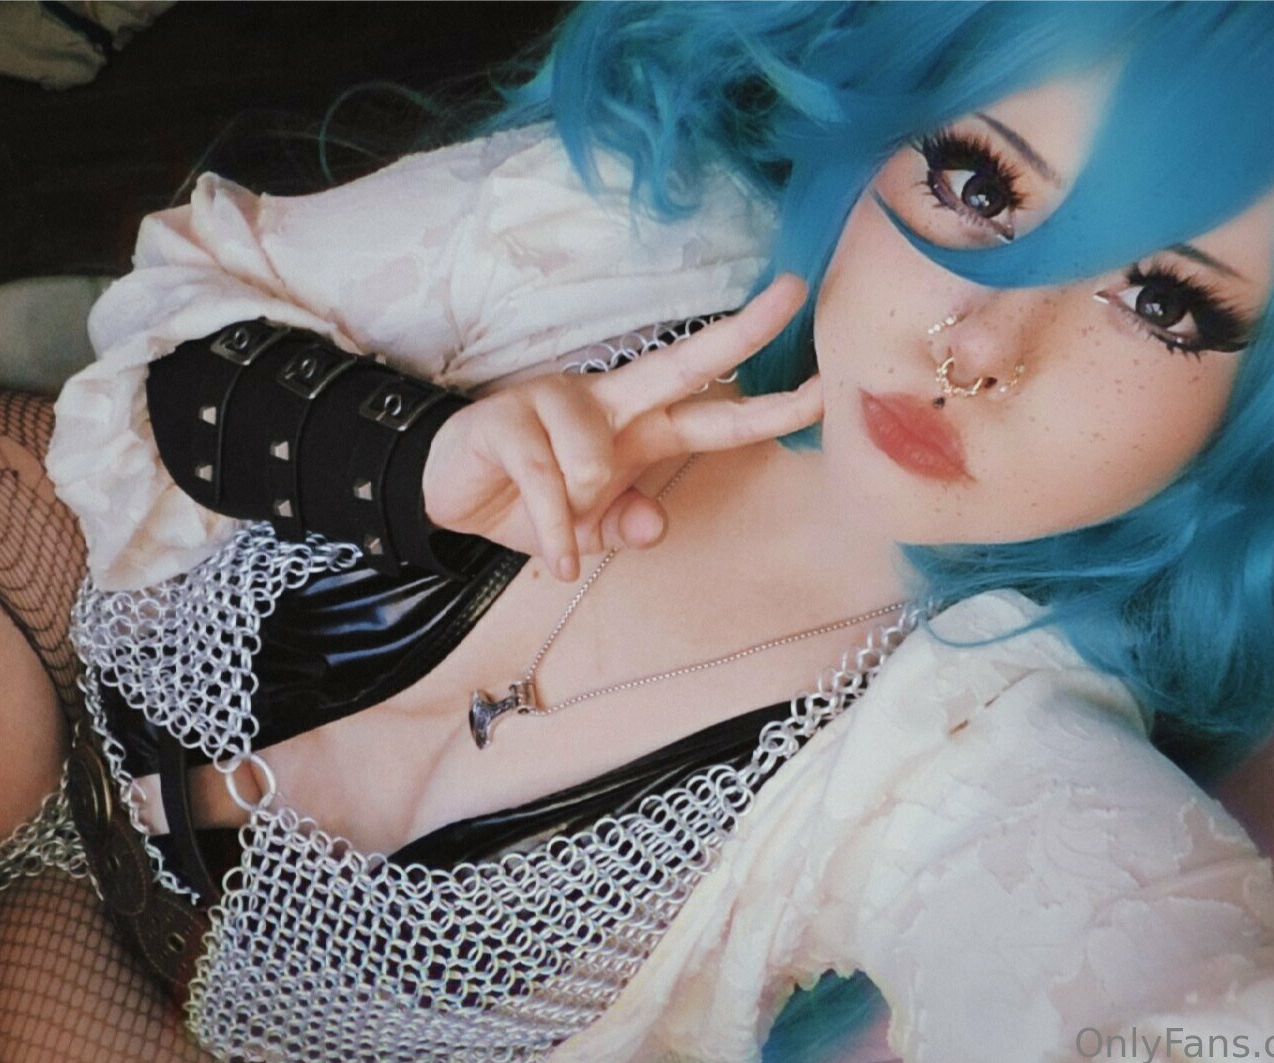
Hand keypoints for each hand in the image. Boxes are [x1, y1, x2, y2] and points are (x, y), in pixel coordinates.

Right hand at [422, 274, 820, 580]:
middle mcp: (609, 403)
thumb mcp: (587, 527)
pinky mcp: (510, 419)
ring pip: (597, 452)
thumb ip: (624, 526)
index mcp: (639, 427)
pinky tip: (554, 556)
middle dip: (740, 332)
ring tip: (563, 534)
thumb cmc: (529, 499)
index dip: (770, 406)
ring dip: (582, 506)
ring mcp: (558, 402)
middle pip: (684, 362)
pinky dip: (553, 529)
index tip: (825, 385)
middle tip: (792, 295)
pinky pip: (547, 481)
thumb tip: (654, 522)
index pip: (716, 414)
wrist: (448, 492)